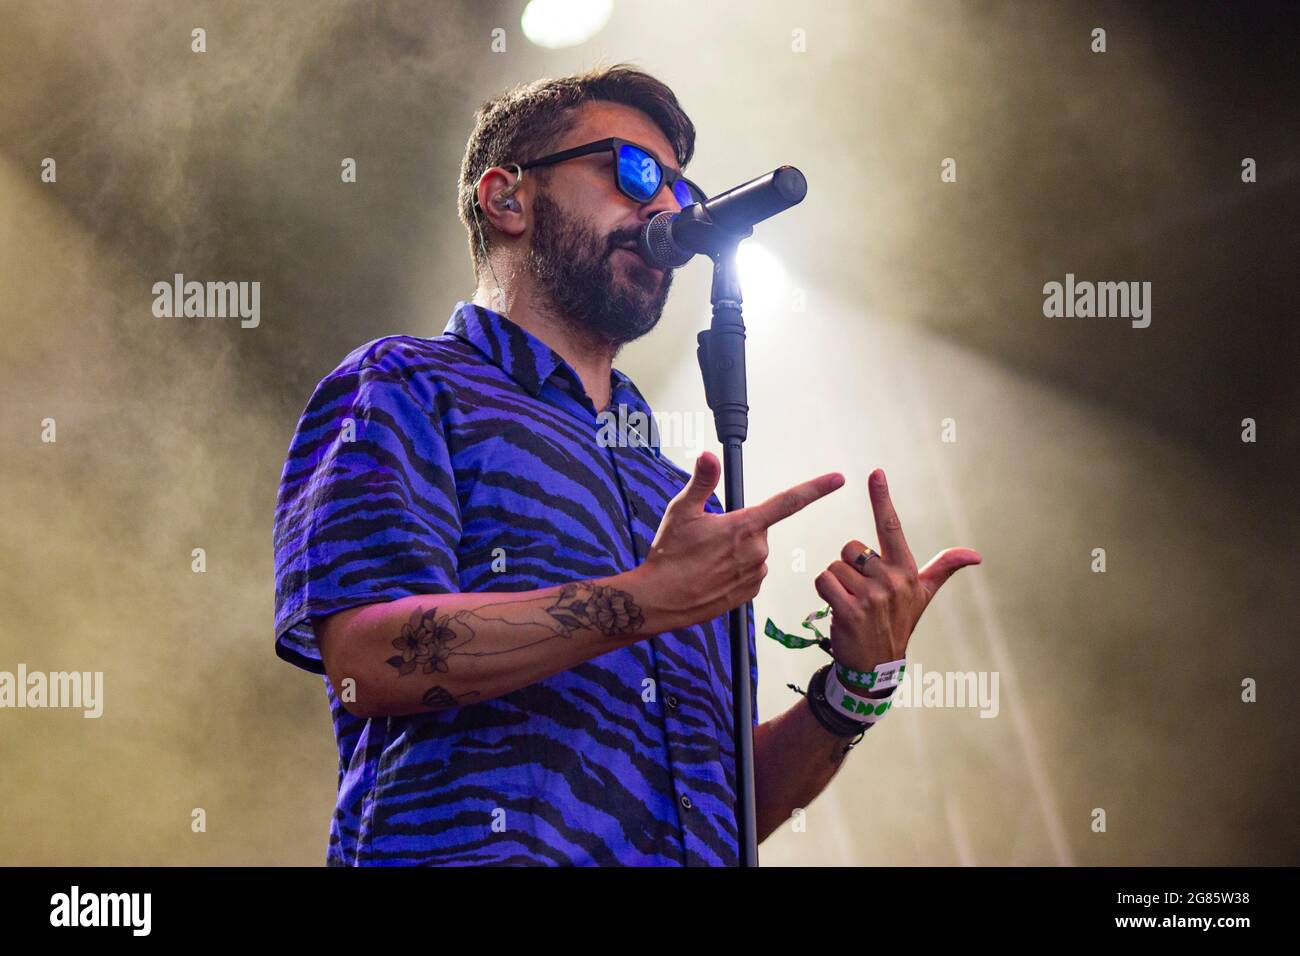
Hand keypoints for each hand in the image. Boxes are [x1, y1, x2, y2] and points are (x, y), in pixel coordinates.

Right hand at [637, 451, 843, 631]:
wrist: (661, 600)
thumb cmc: (669, 555)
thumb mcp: (682, 510)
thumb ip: (702, 481)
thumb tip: (709, 457)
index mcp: (745, 525)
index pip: (790, 501)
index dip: (817, 487)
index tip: (838, 479)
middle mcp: (757, 550)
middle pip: (759, 528)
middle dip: (739, 529)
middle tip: (708, 539)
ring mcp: (756, 573)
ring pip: (754, 552)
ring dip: (736, 552)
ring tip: (706, 561)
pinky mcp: (751, 593)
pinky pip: (751, 573)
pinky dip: (736, 571)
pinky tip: (713, 576)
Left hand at [814, 468, 980, 674]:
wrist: (876, 665)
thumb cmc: (897, 622)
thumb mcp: (923, 595)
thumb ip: (944, 568)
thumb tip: (976, 555)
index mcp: (906, 570)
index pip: (892, 527)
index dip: (882, 498)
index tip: (876, 472)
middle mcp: (891, 580)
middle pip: (849, 548)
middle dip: (848, 567)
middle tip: (860, 591)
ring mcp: (872, 596)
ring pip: (834, 566)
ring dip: (836, 583)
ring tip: (850, 603)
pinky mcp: (851, 610)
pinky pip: (824, 581)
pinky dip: (824, 592)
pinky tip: (838, 609)